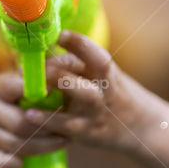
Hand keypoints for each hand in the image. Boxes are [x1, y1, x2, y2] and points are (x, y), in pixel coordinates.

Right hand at [0, 70, 71, 167]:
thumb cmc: (20, 95)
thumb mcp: (26, 78)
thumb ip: (48, 70)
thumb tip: (76, 63)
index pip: (16, 87)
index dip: (41, 92)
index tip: (60, 95)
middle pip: (20, 122)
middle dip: (49, 127)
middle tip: (69, 127)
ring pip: (17, 145)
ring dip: (44, 146)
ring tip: (64, 140)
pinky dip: (13, 166)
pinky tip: (27, 164)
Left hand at [27, 30, 149, 151]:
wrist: (139, 126)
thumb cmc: (108, 92)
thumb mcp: (100, 74)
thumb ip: (75, 62)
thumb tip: (39, 47)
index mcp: (106, 72)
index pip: (96, 55)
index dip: (78, 43)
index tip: (60, 35)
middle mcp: (104, 90)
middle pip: (92, 76)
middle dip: (66, 71)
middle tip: (42, 66)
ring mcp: (96, 111)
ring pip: (83, 98)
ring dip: (60, 90)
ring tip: (36, 89)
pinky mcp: (86, 132)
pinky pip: (67, 127)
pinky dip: (48, 122)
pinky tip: (30, 116)